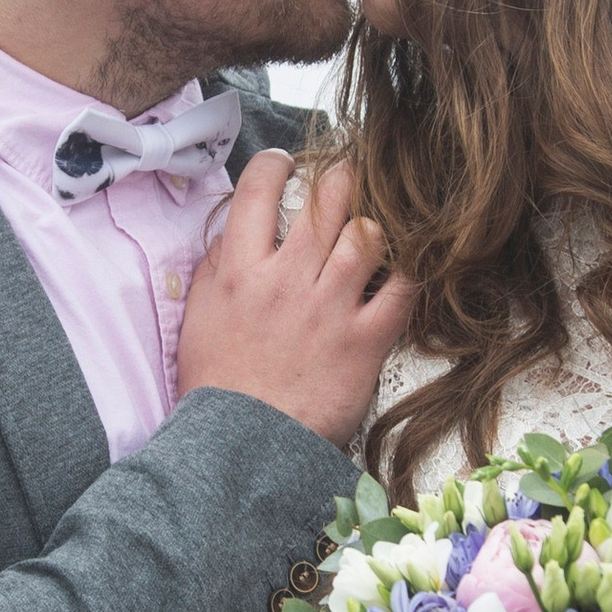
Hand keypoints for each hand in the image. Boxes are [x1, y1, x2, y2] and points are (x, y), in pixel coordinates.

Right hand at [177, 152, 413, 445]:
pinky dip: (413, 270)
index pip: (258, 190)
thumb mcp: (198, 318)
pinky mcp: (365, 341)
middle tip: (350, 175)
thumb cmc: (219, 385)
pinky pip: (403, 290)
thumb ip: (215, 268)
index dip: (276, 164)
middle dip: (342, 177)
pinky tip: (411, 263)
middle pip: (327, 200)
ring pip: (368, 234)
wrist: (243, 447)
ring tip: (378, 219)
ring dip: (377, 219)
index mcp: (241, 271)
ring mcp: (330, 309)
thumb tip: (233, 231)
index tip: (285, 164)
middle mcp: (288, 280)